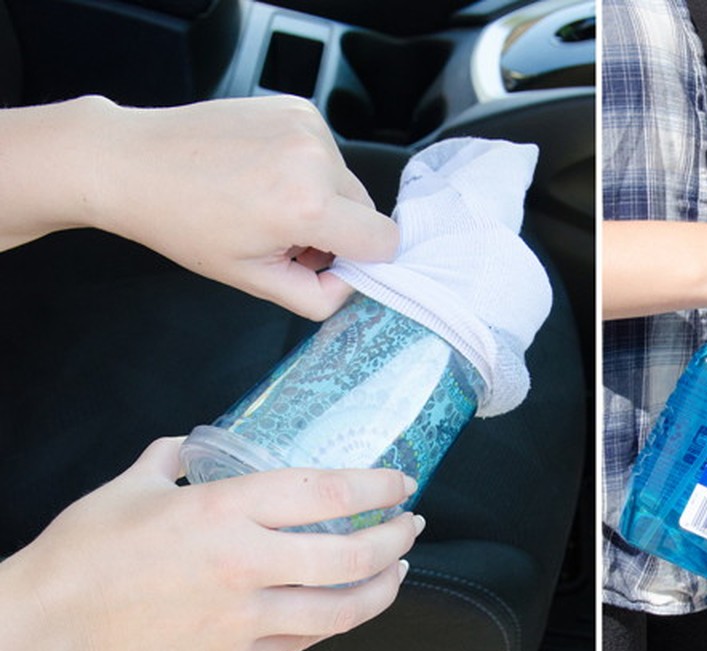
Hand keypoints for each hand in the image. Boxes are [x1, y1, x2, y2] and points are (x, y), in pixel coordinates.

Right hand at [5, 437, 420, 650]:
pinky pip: (303, 642)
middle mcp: (246, 564)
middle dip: (395, 538)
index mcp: (225, 511)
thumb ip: (175, 456)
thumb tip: (196, 445)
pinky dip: (334, 624)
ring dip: (382, 589)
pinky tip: (345, 609)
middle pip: (350, 556)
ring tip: (397, 570)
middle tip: (411, 525)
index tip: (400, 482)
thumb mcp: (133, 483)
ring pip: (340, 610)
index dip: (376, 487)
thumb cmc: (86, 553)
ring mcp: (244, 616)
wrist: (51, 626)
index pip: (326, 493)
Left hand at [90, 95, 398, 319]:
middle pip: (367, 209)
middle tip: (283, 234)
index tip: (326, 261)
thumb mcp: (252, 280)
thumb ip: (316, 297)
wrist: (133, 163)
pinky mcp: (298, 108)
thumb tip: (350, 285)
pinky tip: (262, 172)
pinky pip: (326, 152)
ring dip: (320, 196)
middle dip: (336, 228)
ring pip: (346, 181)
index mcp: (307, 206)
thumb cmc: (182, 221)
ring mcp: (307, 126)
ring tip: (265, 199)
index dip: (362, 259)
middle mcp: (314, 158)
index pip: (384, 240)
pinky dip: (305, 167)